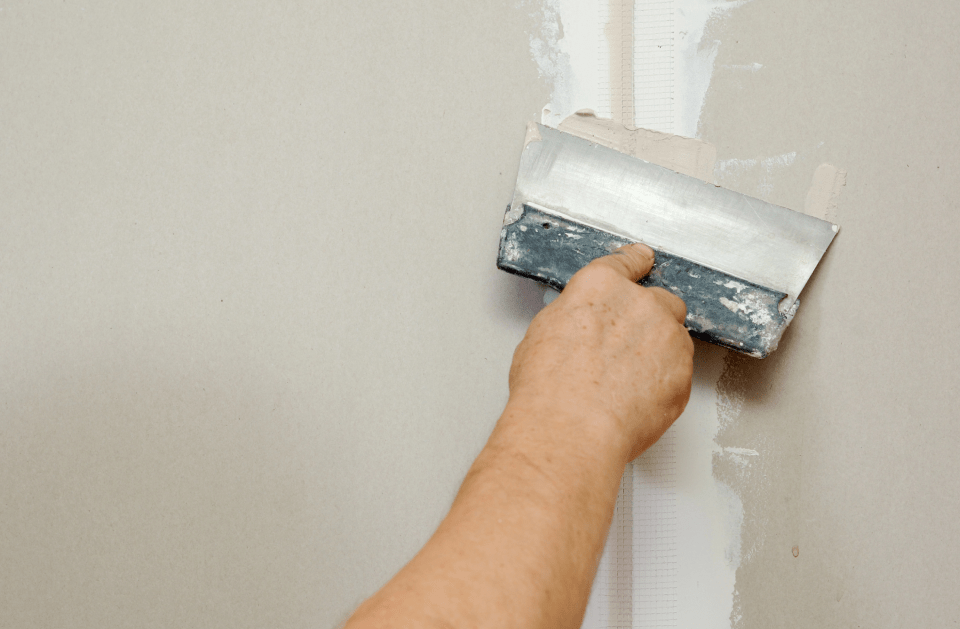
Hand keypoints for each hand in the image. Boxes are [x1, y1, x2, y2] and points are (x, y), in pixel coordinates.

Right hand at [507, 243, 693, 461]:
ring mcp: (667, 338)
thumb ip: (577, 318)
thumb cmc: (549, 388)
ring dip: (658, 353)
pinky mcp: (683, 374)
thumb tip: (582, 327)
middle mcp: (640, 304)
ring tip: (626, 383)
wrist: (570, 428)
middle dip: (649, 319)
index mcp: (601, 286)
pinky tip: (635, 400)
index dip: (636, 262)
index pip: (627, 262)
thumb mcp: (544, 334)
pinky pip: (679, 373)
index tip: (643, 260)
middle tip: (625, 348)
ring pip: (674, 338)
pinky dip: (664, 384)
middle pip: (661, 301)